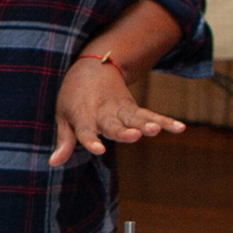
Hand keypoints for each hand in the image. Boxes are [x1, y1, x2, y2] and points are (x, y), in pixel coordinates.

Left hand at [50, 54, 184, 165]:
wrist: (92, 68)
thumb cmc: (73, 98)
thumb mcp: (63, 116)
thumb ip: (64, 141)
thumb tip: (53, 164)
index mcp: (83, 116)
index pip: (86, 132)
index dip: (92, 141)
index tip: (99, 150)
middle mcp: (103, 113)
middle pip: (114, 125)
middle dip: (124, 132)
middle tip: (135, 136)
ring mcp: (121, 110)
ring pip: (135, 118)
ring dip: (147, 124)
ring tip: (157, 130)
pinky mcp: (134, 108)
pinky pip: (151, 115)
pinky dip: (165, 121)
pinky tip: (179, 128)